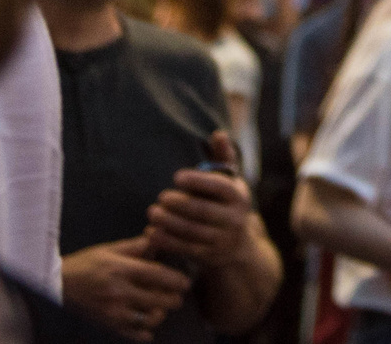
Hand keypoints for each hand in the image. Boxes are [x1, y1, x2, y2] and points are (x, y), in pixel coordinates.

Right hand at [61, 238, 190, 341]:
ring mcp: (113, 312)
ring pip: (150, 319)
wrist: (57, 286)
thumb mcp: (109, 249)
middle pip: (159, 299)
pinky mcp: (108, 326)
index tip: (186, 281)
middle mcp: (118, 291)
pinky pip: (136, 334)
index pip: (157, 274)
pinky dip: (146, 331)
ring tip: (161, 308)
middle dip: (173, 298)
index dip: (176, 279)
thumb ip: (136, 246)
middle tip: (177, 295)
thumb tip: (159, 235)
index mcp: (120, 269)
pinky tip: (147, 323)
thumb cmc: (86, 264)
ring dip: (160, 314)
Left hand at [145, 132, 260, 270]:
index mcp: (238, 196)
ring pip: (193, 231)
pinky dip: (167, 241)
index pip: (220, 187)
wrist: (238, 247)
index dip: (198, 181)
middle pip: (203, 211)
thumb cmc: (227, 205)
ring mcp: (222, 240)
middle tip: (160, 197)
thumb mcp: (231, 182)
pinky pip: (186, 249)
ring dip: (169, 222)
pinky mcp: (208, 257)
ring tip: (152, 212)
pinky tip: (151, 231)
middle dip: (179, 204)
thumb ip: (223, 157)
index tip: (176, 176)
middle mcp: (234, 219)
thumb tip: (218, 133)